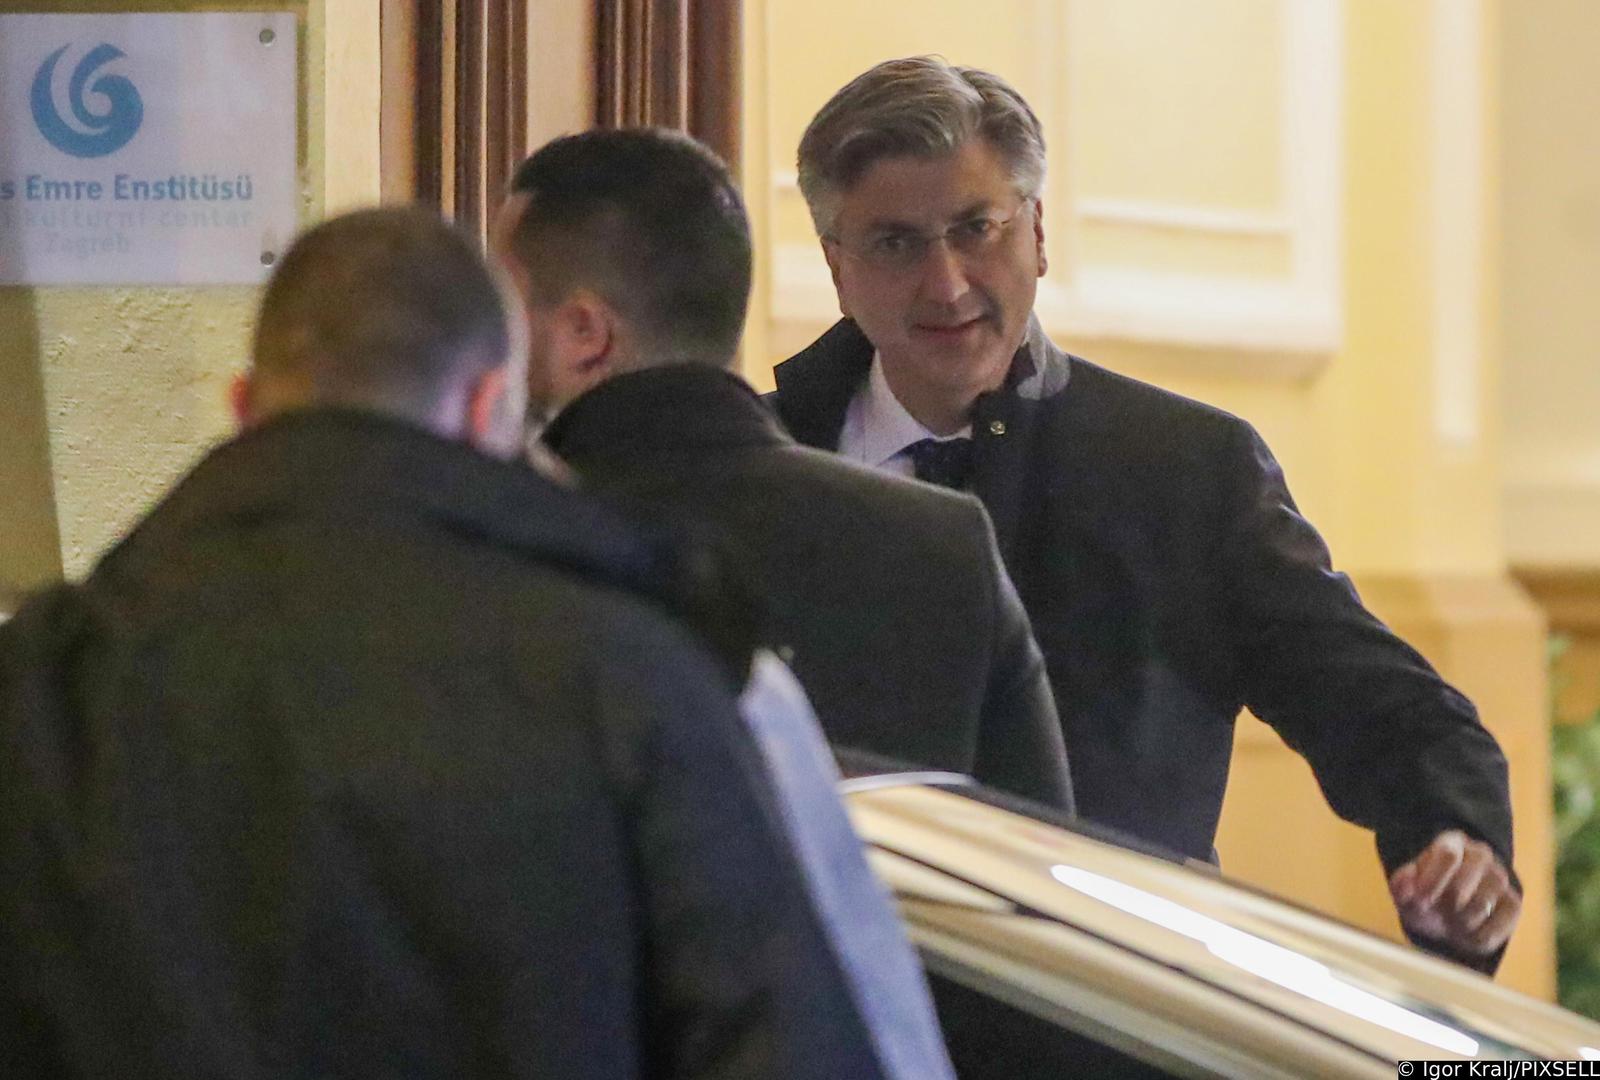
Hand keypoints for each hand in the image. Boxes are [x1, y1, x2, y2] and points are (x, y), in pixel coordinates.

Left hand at [1388, 830, 1519, 955]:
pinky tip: (1468, 930)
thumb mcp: (1405, 891)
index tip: (1420, 900)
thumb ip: (1402, 885)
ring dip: (1460, 921)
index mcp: (1452, 842)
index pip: (1448, 856)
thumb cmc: (1425, 898)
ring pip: (1480, 907)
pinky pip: (1498, 925)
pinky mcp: (1513, 903)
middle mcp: (1481, 854)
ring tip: (1452, 918)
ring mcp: (1500, 877)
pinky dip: (1477, 936)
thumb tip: (1409, 883)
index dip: (1432, 881)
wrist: (1448, 917)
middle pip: (1462, 886)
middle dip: (1444, 905)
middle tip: (1437, 910)